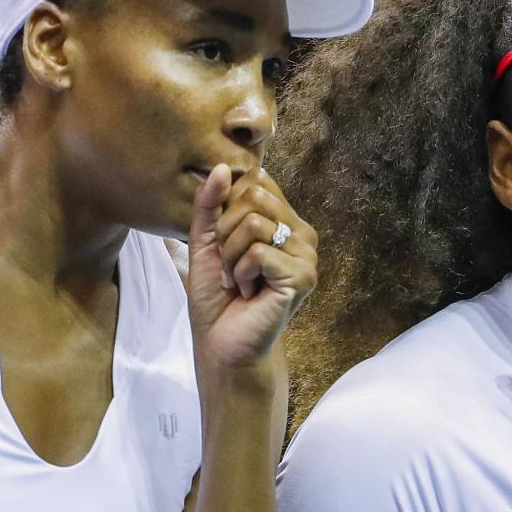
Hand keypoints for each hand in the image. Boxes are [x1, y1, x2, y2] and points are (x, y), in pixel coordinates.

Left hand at [184, 164, 318, 372]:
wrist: (222, 343)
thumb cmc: (216, 296)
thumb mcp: (205, 240)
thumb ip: (209, 203)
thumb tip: (221, 168)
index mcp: (285, 221)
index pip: (257, 181)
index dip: (226, 207)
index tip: (224, 243)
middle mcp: (302, 234)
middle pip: (253, 197)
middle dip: (225, 232)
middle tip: (229, 265)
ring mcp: (307, 255)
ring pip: (252, 222)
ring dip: (230, 256)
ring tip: (238, 281)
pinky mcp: (303, 276)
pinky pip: (258, 252)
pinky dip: (240, 273)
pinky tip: (248, 292)